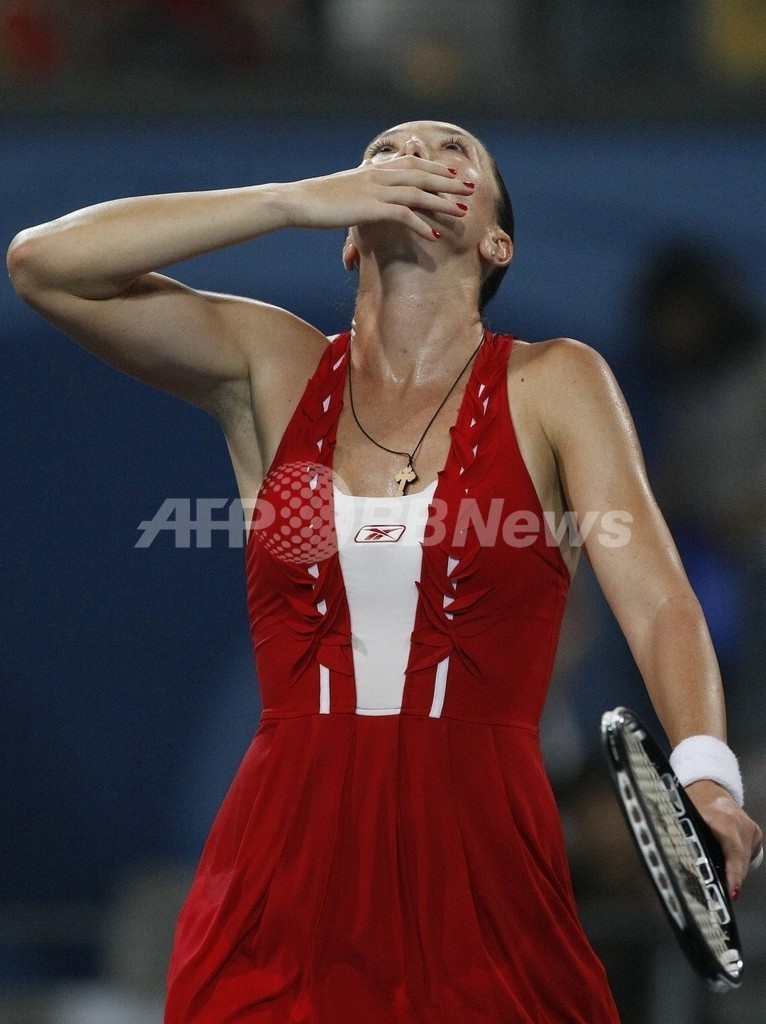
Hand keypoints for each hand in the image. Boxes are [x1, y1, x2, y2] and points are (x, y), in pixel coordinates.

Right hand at [281, 155, 474, 239]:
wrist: (299, 201)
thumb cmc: (318, 200)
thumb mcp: (344, 190)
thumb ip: (363, 189)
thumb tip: (370, 196)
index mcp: (374, 169)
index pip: (412, 163)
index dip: (435, 168)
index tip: (454, 174)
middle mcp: (379, 175)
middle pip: (423, 175)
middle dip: (449, 181)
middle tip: (471, 187)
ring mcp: (377, 190)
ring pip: (419, 193)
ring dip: (443, 202)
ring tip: (462, 211)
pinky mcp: (372, 208)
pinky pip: (404, 215)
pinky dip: (422, 225)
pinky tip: (434, 235)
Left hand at [686, 779, 763, 898]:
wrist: (707, 786)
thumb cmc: (692, 802)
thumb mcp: (685, 817)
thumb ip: (689, 837)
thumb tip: (682, 864)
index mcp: (723, 819)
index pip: (733, 851)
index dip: (733, 873)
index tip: (732, 892)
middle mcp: (741, 823)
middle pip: (740, 860)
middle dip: (732, 879)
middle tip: (722, 896)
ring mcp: (750, 828)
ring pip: (744, 860)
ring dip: (734, 872)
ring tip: (722, 884)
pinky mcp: (755, 832)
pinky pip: (748, 854)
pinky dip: (738, 862)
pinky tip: (727, 865)